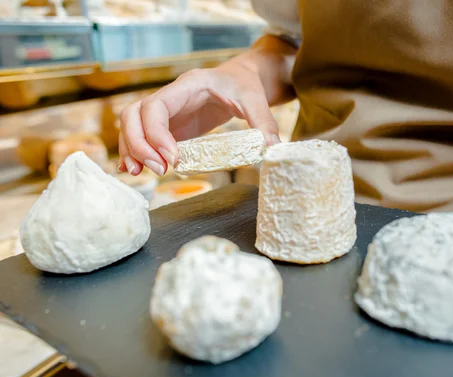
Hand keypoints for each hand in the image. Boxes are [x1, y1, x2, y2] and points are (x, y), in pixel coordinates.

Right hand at [118, 57, 280, 175]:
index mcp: (187, 85)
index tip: (173, 158)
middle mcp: (170, 97)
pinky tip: (135, 170)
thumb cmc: (245, 85)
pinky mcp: (169, 126)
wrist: (241, 79)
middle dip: (138, 144)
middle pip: (133, 114)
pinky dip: (134, 151)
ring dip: (131, 149)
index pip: (156, 106)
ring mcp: (167, 112)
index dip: (156, 133)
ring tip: (140, 174)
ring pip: (131, 125)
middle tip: (158, 170)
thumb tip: (273, 149)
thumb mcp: (256, 100)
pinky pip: (141, 135)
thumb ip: (263, 123)